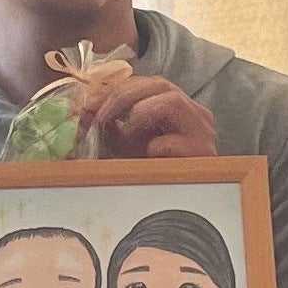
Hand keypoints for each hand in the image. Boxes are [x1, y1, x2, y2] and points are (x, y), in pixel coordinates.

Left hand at [81, 71, 218, 162]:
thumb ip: (110, 125)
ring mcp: (202, 131)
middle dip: (124, 96)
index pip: (147, 83)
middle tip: (100, 116)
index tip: (90, 103)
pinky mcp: (202, 152)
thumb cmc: (154, 170)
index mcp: (177, 106)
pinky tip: (145, 156)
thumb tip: (84, 112)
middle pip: (160, 84)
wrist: (179, 204)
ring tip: (124, 133)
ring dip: (139, 113)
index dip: (116, 88)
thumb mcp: (127, 142)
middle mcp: (193, 112)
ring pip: (172, 101)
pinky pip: (174, 140)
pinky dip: (152, 145)